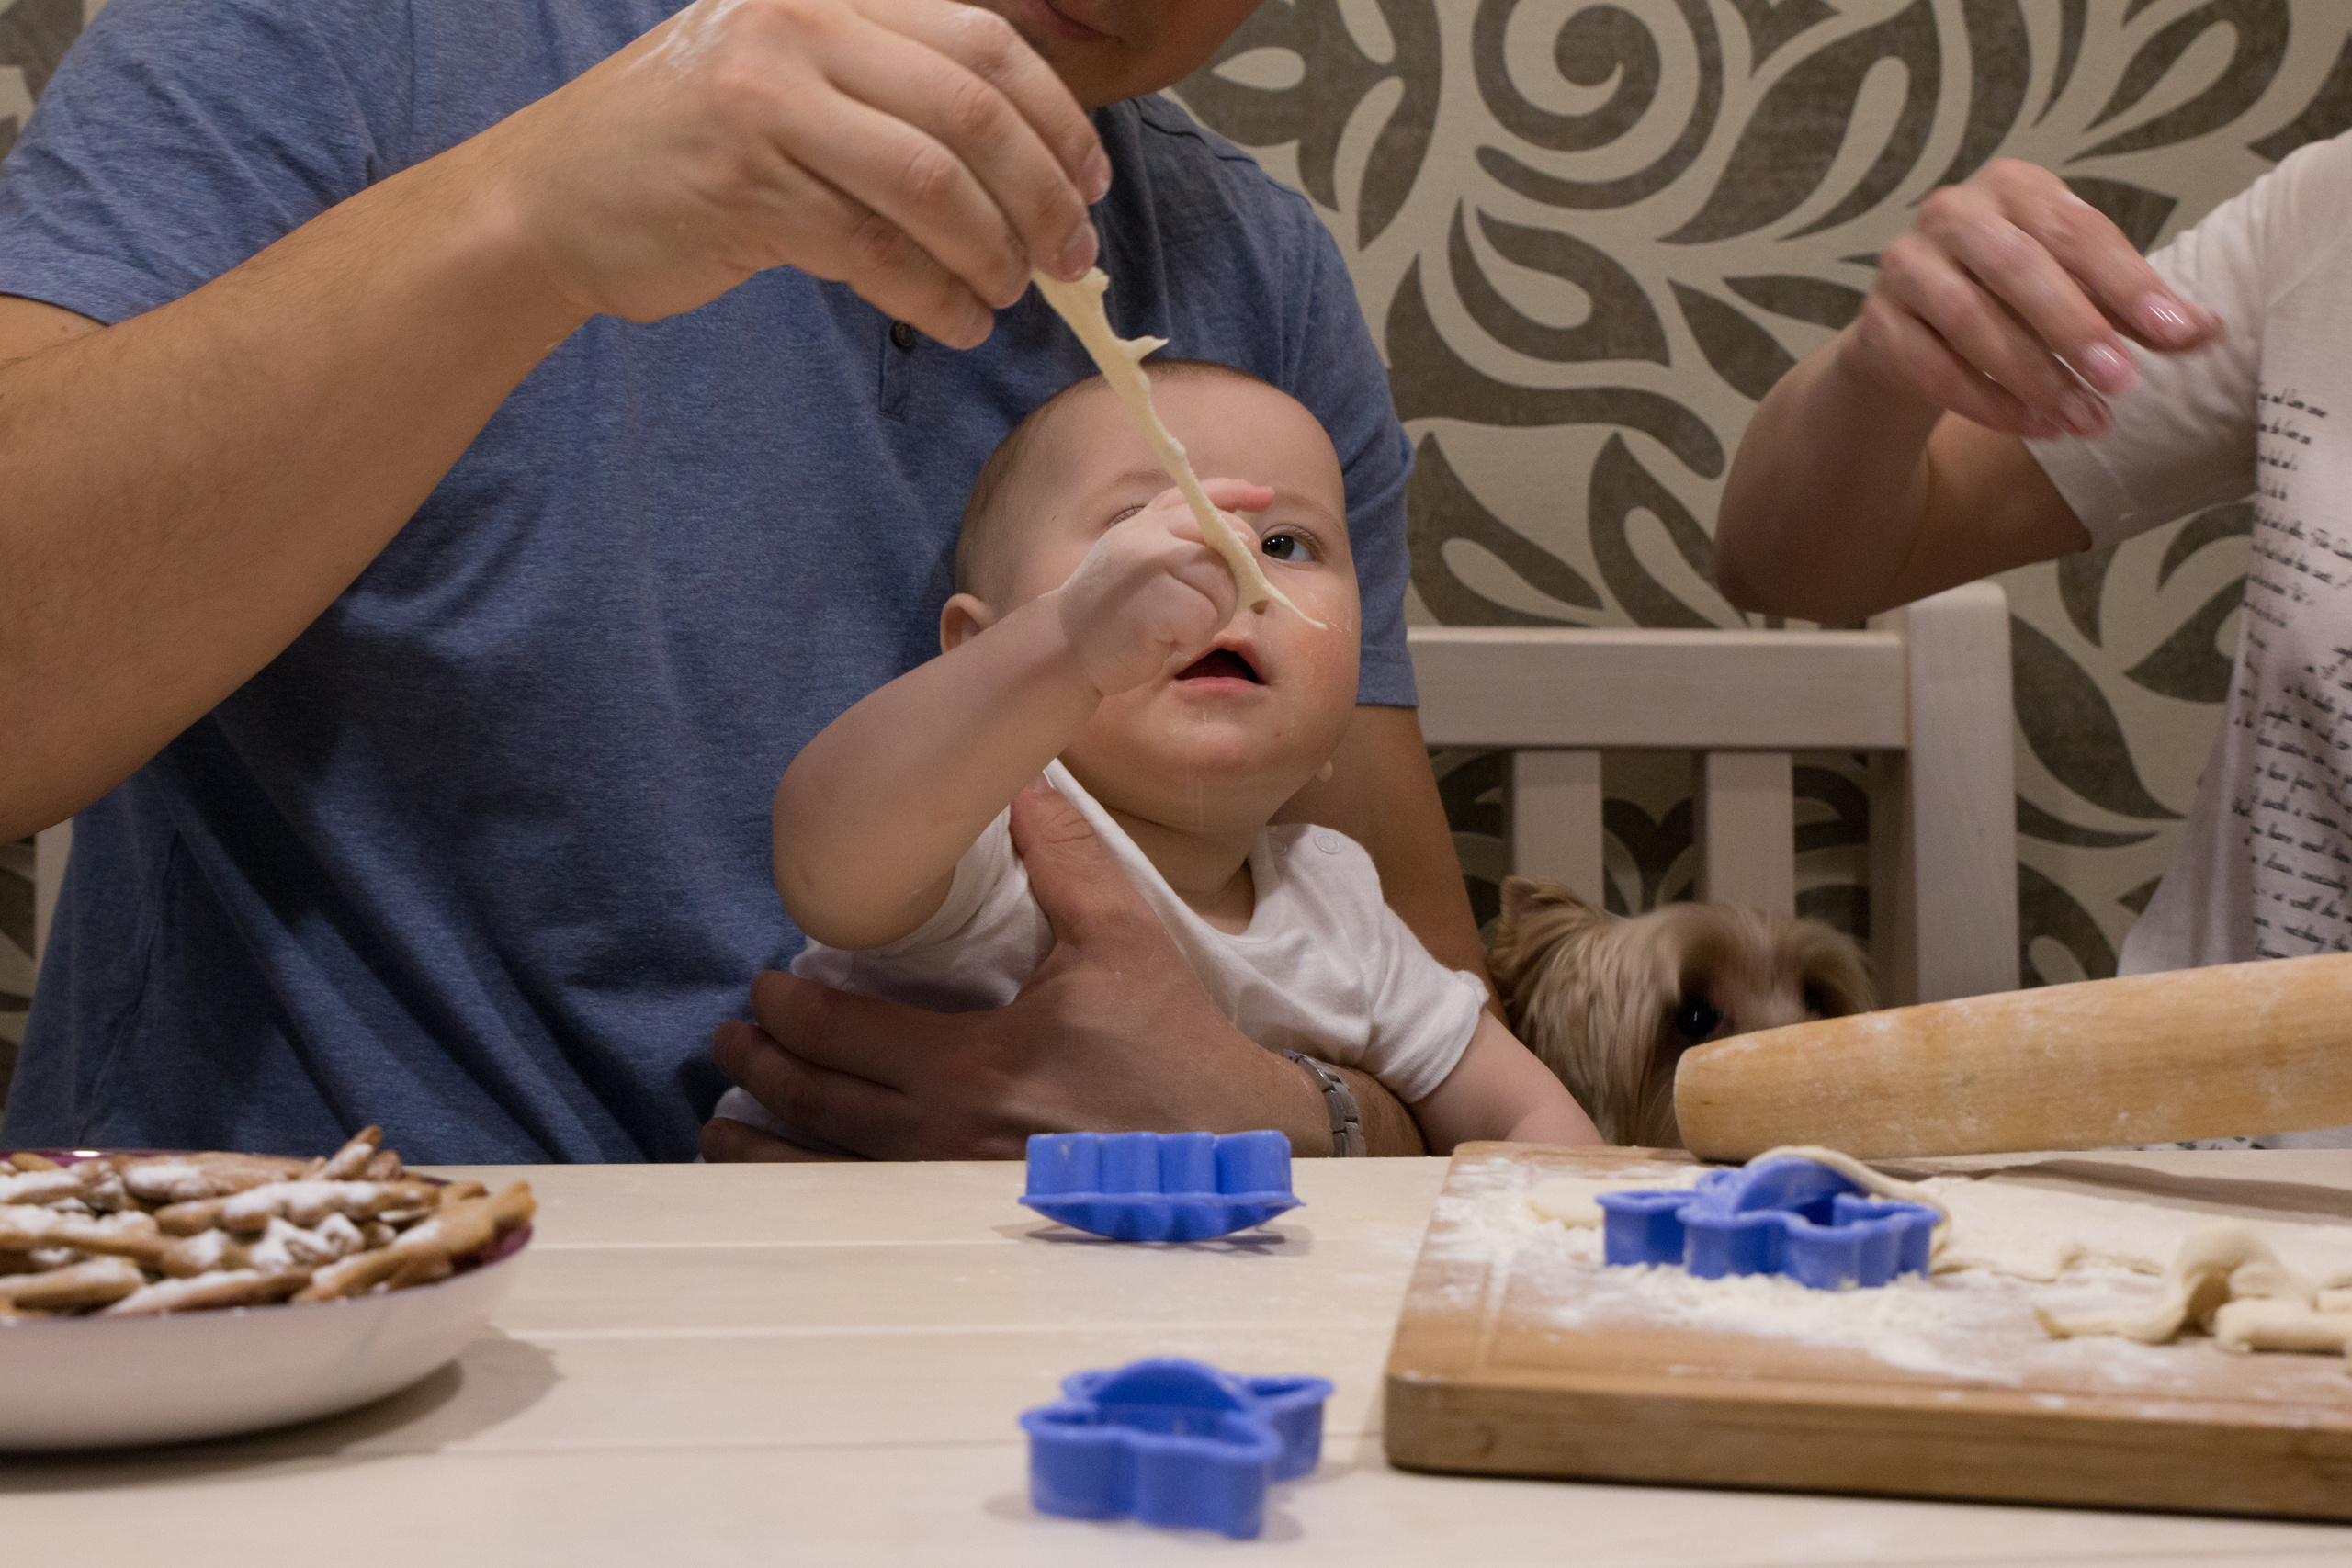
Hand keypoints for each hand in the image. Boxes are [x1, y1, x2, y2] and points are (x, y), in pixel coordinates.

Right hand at [486, 0, 1109, 345]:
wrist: (545, 199)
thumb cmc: (684, 148)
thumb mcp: (786, 76)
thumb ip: (888, 91)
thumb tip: (1029, 161)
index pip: (983, 40)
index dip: (1057, 117)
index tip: (1090, 181)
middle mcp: (797, 27)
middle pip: (973, 111)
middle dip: (1042, 196)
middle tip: (1071, 257)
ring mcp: (767, 104)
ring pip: (935, 186)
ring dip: (995, 254)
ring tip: (1009, 296)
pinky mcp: (745, 189)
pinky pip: (877, 253)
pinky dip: (935, 298)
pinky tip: (956, 322)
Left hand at [705, 777, 1325, 1158]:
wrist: (1232, 1144)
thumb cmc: (1175, 1044)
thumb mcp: (1123, 938)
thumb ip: (1063, 859)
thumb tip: (1019, 785)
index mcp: (970, 1065)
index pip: (841, 1035)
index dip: (788, 1009)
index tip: (762, 987)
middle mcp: (945, 1137)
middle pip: (819, 1104)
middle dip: (758, 1068)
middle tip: (724, 1042)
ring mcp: (954, 1190)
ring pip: (830, 1173)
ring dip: (765, 1147)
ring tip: (721, 1127)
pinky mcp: (976, 1220)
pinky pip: (870, 1213)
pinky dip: (817, 1195)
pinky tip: (794, 1187)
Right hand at [1051, 479, 1267, 698]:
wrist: (1067, 645)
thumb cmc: (1115, 609)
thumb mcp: (1141, 558)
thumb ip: (1182, 536)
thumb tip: (1249, 519)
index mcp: (1147, 522)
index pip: (1202, 495)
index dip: (1238, 494)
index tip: (1265, 497)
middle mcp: (1149, 534)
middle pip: (1229, 542)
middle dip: (1233, 576)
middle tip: (1205, 603)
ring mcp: (1150, 566)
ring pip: (1222, 585)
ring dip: (1212, 615)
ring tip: (1176, 625)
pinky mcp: (1155, 604)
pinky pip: (1205, 618)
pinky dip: (1194, 637)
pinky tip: (1167, 639)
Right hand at [1843, 159, 2221, 438]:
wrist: (1915, 336)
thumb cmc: (2013, 302)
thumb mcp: (2079, 293)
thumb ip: (2136, 310)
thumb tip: (2207, 333)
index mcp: (2013, 188)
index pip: (2077, 231)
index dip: (2128, 284)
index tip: (2175, 334)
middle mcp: (1951, 213)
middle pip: (2017, 267)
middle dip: (2074, 330)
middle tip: (2123, 384)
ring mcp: (1905, 267)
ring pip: (1968, 318)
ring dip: (2033, 375)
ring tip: (2083, 419)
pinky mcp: (1875, 325)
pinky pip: (1930, 366)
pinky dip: (1986, 401)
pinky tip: (2034, 427)